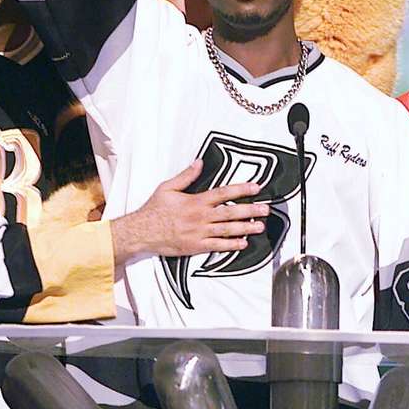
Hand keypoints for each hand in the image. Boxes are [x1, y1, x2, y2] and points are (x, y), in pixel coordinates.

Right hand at [111, 161, 269, 263]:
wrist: (143, 232)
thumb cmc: (154, 210)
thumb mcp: (168, 187)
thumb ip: (186, 175)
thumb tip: (199, 162)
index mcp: (196, 201)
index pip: (224, 192)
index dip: (241, 189)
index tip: (256, 187)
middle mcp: (201, 217)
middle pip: (231, 212)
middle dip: (250, 210)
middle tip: (265, 209)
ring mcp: (200, 233)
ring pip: (228, 230)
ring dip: (246, 227)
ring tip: (260, 226)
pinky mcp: (196, 246)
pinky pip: (218, 246)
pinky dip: (232, 245)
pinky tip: (243, 243)